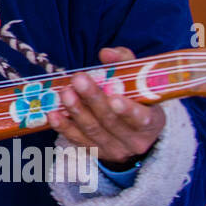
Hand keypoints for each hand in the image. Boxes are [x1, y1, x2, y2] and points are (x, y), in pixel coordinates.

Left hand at [50, 47, 163, 166]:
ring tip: (65, 93)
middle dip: (93, 100)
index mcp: (152, 122)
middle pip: (111, 121)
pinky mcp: (96, 152)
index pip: (141, 118)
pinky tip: (53, 114)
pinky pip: (78, 140)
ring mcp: (115, 149)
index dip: (128, 110)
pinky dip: (64, 127)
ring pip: (93, 131)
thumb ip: (125, 62)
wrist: (136, 132)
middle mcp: (135, 140)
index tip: (114, 98)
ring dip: (76, 111)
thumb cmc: (137, 99)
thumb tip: (106, 53)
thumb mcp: (139, 81)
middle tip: (79, 80)